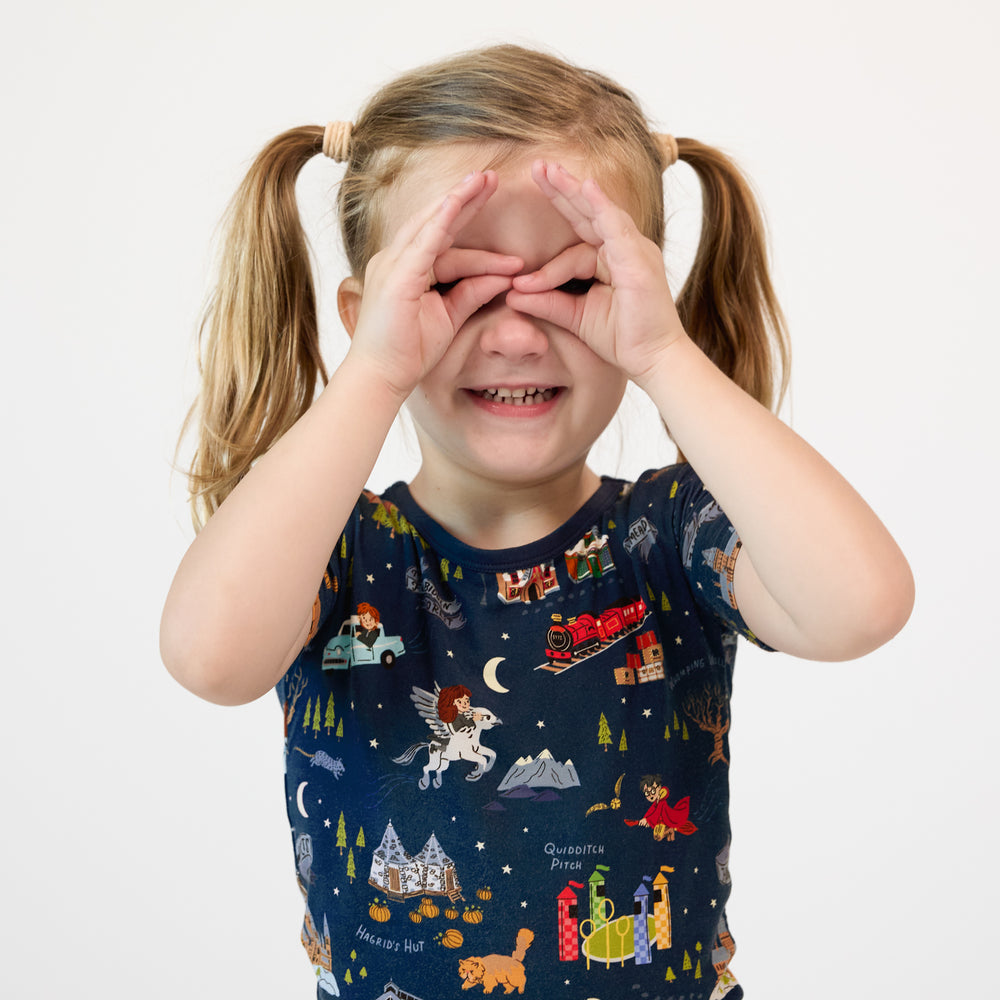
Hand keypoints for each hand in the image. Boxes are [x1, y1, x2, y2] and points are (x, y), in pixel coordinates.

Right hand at [344, 171, 523, 396]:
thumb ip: (472, 293)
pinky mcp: (396, 278)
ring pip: (430, 225)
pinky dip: (441, 222)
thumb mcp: (449, 316)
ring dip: (457, 200)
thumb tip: (505, 278)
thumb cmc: (408, 352)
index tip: (491, 200)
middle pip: (435, 220)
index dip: (468, 220)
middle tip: (491, 176)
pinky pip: (423, 244)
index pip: (444, 240)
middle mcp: (394, 260)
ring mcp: (392, 266)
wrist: (381, 378)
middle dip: (464, 198)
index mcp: (405, 268)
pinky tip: (458, 203)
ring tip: (483, 181)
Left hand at [507, 160, 685, 383]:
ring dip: (573, 190)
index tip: (519, 267)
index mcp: (612, 259)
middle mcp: (624, 248)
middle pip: (587, 213)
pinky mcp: (638, 258)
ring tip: (548, 171)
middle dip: (561, 190)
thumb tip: (512, 293)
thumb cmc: (623, 339)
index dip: (548, 248)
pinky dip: (601, 206)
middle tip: (536, 167)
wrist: (652, 359)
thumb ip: (547, 302)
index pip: (575, 242)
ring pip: (598, 214)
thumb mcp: (576, 317)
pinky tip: (586, 187)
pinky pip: (617, 226)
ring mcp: (634, 250)